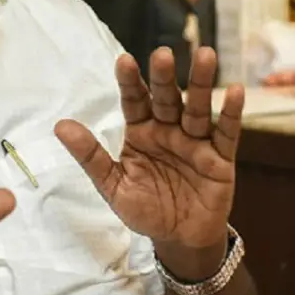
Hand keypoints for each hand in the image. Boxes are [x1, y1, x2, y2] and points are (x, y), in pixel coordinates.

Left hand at [55, 47, 242, 250]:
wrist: (178, 241)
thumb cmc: (145, 209)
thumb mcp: (113, 186)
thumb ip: (91, 156)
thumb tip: (60, 126)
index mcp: (141, 132)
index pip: (134, 101)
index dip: (130, 82)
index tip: (123, 61)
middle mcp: (169, 130)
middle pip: (167, 98)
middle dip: (164, 77)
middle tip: (163, 53)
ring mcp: (196, 142)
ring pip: (198, 108)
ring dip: (202, 83)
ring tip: (206, 55)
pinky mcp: (220, 158)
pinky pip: (226, 133)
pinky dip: (231, 113)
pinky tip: (234, 91)